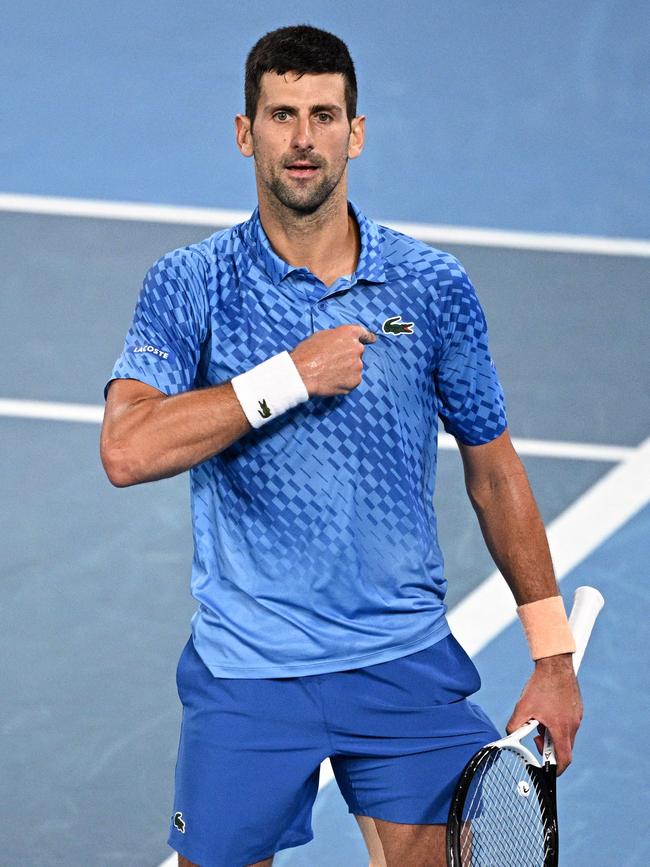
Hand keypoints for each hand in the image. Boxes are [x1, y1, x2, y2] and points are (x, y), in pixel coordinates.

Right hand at [290, 324, 376, 396]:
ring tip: (329, 373)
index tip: (372, 339)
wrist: (302, 373)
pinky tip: (332, 380)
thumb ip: (337, 337)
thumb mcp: (321, 336)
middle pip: (357, 352)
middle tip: (333, 363)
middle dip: (348, 357)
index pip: (363, 333)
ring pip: (355, 368)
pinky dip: (345, 381)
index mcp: (348, 333)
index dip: (367, 337)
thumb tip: (341, 342)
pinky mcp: (355, 380)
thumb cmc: (307, 354)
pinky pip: (352, 380)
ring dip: (346, 370)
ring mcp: (358, 365)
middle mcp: (357, 348)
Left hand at [506, 653, 581, 774]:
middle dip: (549, 748)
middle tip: (536, 737)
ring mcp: (577, 716)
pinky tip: (546, 711)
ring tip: (539, 720)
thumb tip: (510, 736)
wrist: (555, 664)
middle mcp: (573, 725)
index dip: (556, 769)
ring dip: (552, 734)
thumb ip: (514, 725)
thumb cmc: (540, 685)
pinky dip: (557, 724)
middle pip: (564, 748)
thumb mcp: (522, 707)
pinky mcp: (577, 708)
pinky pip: (568, 723)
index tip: (548, 770)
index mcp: (561, 729)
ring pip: (566, 735)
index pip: (564, 759)